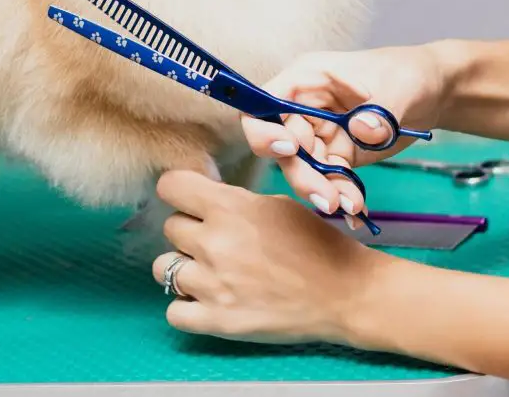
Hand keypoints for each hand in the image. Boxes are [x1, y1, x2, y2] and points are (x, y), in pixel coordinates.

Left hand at [152, 171, 376, 344]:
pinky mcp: (217, 321)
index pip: (170, 186)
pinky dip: (186, 306)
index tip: (191, 200)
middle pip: (170, 227)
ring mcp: (213, 285)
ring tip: (210, 271)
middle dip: (190, 230)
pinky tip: (208, 299)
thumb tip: (198, 196)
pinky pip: (173, 311)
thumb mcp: (273, 205)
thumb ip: (231, 201)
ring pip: (163, 268)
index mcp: (229, 208)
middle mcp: (214, 243)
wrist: (345, 293)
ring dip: (184, 267)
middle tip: (216, 240)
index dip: (179, 191)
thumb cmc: (314, 243)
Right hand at [240, 44, 448, 221]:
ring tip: (350, 207)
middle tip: (327, 199)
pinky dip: (342, 196)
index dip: (265, 129)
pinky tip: (358, 211)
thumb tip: (360, 130)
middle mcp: (304, 109)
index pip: (263, 104)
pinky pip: (330, 180)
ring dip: (322, 190)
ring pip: (303, 168)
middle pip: (280, 145)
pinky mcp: (337, 155)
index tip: (290, 149)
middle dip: (301, 174)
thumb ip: (378, 111)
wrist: (433, 92)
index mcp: (306, 81)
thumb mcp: (398, 87)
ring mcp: (319, 134)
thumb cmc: (407, 74)